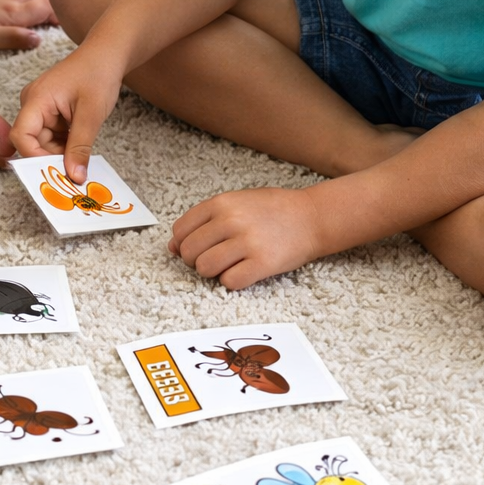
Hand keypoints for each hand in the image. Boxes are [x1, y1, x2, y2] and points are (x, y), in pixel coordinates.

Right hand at [10, 46, 123, 180]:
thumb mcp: (91, 115)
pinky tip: (78, 150)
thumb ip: (80, 147)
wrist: (107, 54)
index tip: (56, 173)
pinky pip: (51, 136)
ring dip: (60, 153)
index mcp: (36, 99)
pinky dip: (64, 145)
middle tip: (73, 173)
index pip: (21, 136)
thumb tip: (74, 176)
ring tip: (80, 160)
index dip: (34, 157)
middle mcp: (33, 103)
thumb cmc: (98, 74)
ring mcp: (41, 107)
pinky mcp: (50, 112)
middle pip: (32, 142)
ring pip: (43, 142)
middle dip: (51, 158)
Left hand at [169, 187, 322, 289]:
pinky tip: (244, 271)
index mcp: (221, 203)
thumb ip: (203, 221)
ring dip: (212, 272)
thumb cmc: (272, 210)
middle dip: (195, 261)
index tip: (198, 248)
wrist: (312, 217)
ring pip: (204, 268)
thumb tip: (171, 247)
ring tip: (228, 265)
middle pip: (189, 252)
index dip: (183, 245)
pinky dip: (232, 281)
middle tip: (214, 258)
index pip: (180, 231)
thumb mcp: (236, 203)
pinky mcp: (262, 263)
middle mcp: (231, 220)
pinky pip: (229, 282)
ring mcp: (247, 242)